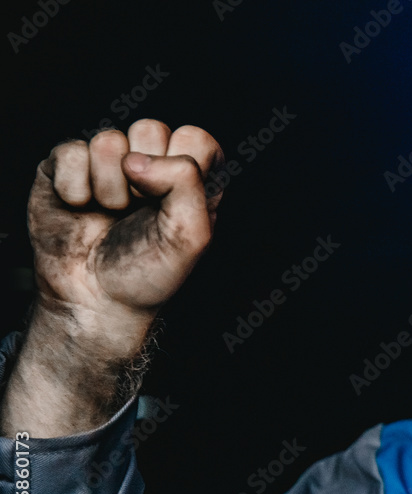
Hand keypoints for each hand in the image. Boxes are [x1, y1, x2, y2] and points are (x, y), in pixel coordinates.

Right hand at [28, 119, 223, 328]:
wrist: (95, 299)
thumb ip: (187, 184)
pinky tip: (81, 207)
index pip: (196, 137)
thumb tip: (138, 160)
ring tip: (112, 213)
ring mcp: (108, 162)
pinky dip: (75, 187)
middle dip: (144, 179)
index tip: (172, 203)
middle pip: (149, 129)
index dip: (182, 167)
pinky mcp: (67, 166)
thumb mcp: (191, 236)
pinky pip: (70, 151)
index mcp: (190, 175)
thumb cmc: (149, 271)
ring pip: (108, 140)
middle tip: (139, 210)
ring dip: (109, 188)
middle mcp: (151, 162)